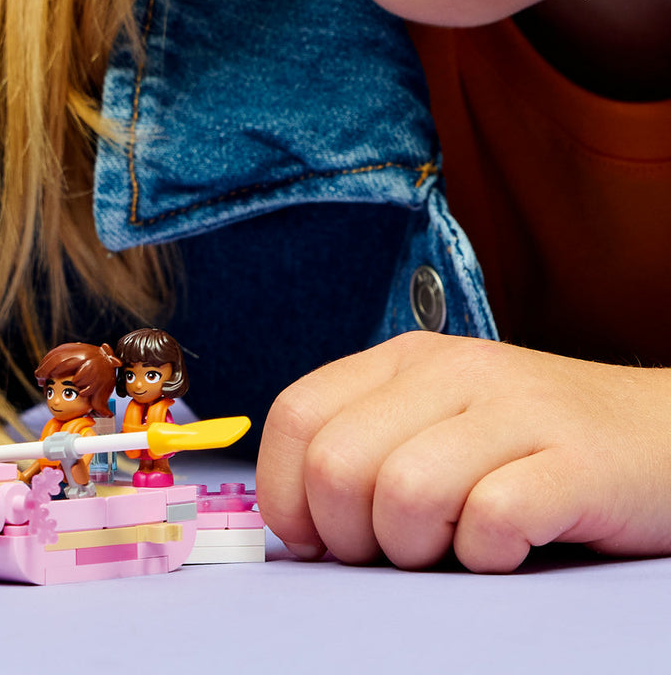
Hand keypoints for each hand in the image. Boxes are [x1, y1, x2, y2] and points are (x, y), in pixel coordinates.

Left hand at [257, 331, 670, 571]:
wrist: (664, 434)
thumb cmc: (532, 447)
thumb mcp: (438, 423)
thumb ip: (368, 450)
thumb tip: (293, 525)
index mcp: (405, 360)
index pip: (296, 414)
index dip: (285, 492)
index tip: (312, 538)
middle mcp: (452, 371)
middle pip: (336, 464)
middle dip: (348, 534)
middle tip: (393, 551)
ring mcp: (515, 410)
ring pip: (403, 494)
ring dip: (416, 551)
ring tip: (452, 547)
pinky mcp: (575, 461)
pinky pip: (491, 523)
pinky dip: (487, 558)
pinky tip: (509, 547)